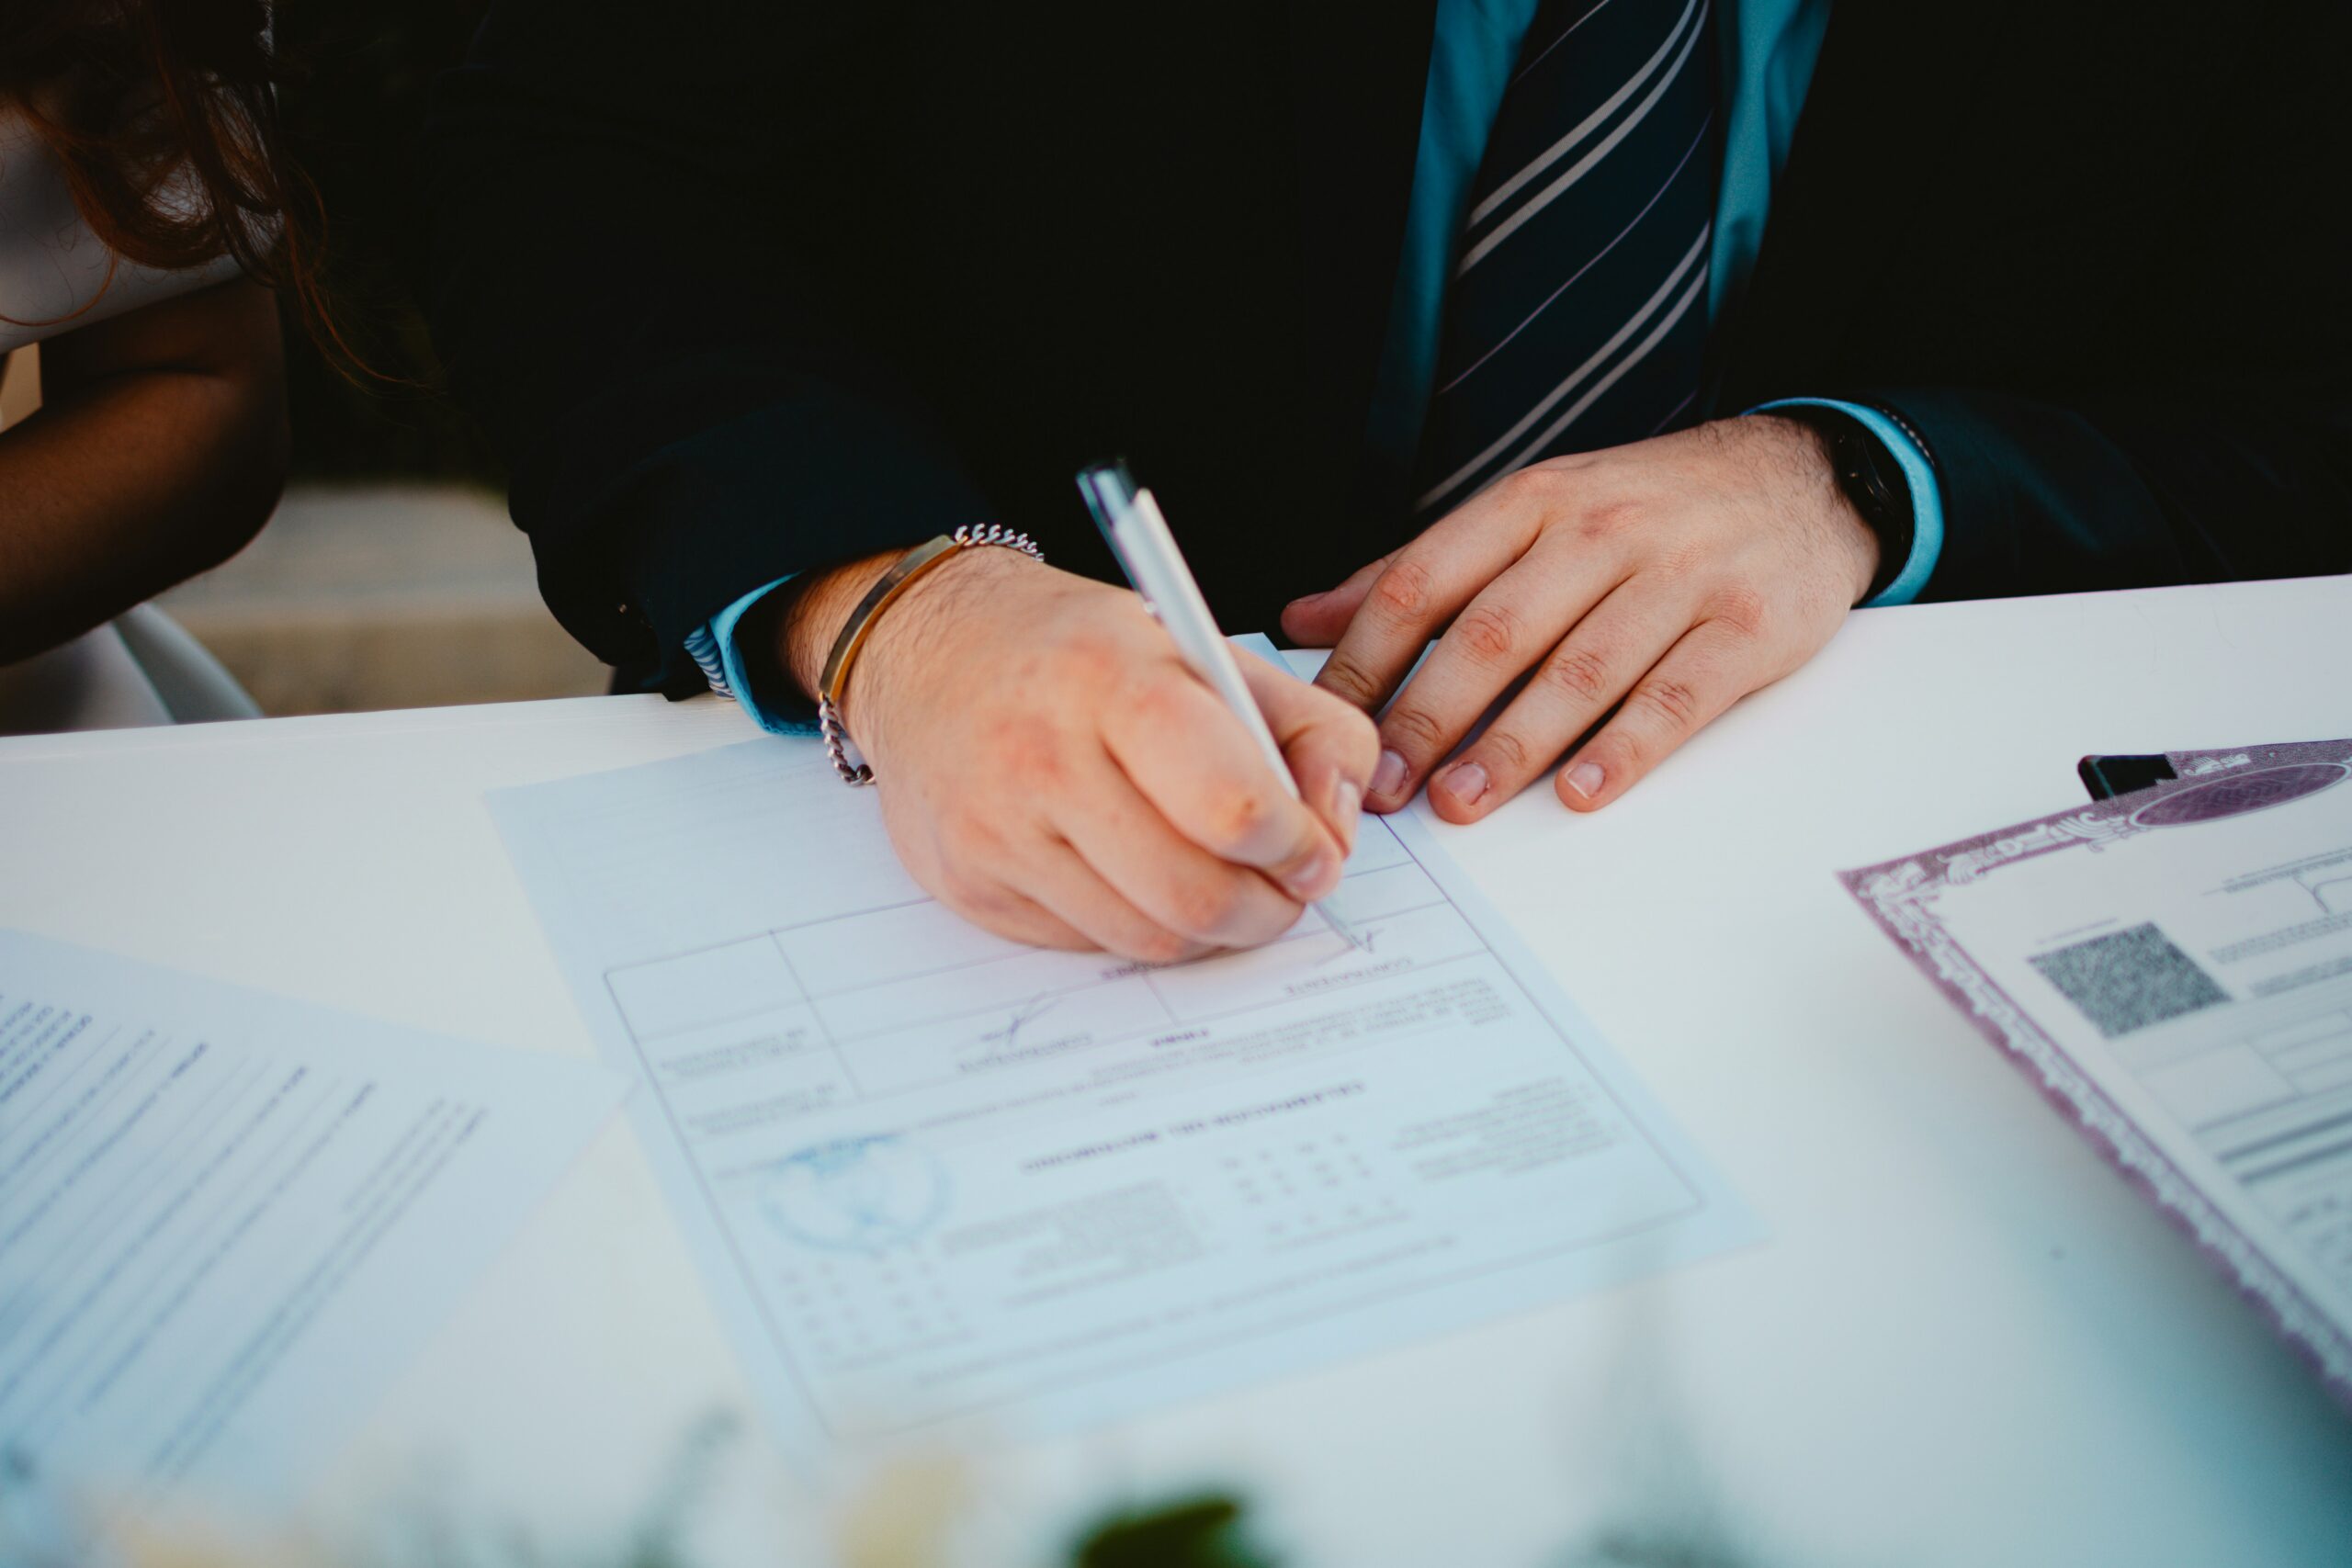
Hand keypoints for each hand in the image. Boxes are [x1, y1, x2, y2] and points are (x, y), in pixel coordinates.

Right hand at [774, 546, 1378, 960]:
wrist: (927, 649)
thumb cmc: (1080, 651)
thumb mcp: (1205, 649)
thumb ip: (1307, 725)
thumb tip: (1337, 826)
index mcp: (1112, 678)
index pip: (1232, 806)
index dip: (1297, 845)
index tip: (1316, 847)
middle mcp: (1041, 757)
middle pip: (1195, 896)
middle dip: (1268, 909)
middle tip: (1285, 889)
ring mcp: (996, 830)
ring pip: (1148, 937)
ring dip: (1210, 929)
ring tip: (1223, 883)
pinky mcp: (968, 886)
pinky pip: (1089, 943)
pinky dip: (1137, 924)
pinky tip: (1136, 873)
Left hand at [1280, 416, 1878, 821]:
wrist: (1801, 479)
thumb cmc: (1646, 508)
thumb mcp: (1531, 513)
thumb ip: (1421, 572)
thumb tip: (1304, 621)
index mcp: (1532, 504)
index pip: (1426, 580)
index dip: (1367, 658)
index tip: (1328, 724)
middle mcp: (1601, 533)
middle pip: (1496, 630)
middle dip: (1429, 714)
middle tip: (1384, 785)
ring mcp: (1678, 579)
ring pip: (1580, 669)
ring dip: (1512, 744)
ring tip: (1460, 802)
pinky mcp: (1746, 628)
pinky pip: (1677, 696)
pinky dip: (1625, 747)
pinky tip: (1580, 789)